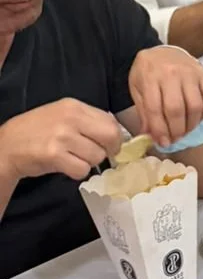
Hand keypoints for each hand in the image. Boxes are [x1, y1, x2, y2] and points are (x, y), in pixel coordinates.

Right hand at [0, 99, 123, 183]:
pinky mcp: (54, 155)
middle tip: (100, 154)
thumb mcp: (62, 114)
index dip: (115, 137)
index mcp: (74, 106)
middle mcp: (70, 118)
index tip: (110, 145)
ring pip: (97, 156)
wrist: (7, 145)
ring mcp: (62, 137)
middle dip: (109, 150)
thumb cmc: (37, 131)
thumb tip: (115, 132)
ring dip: (89, 162)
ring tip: (74, 158)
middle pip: (110, 137)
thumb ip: (87, 119)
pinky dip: (78, 172)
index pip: (110, 121)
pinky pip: (82, 169)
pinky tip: (66, 166)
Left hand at [129, 46, 202, 146]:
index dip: (159, 130)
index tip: (163, 143)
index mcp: (150, 77)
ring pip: (195, 106)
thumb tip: (150, 136)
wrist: (161, 51)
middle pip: (176, 109)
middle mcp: (171, 73)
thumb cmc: (147, 72)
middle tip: (174, 139)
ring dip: (191, 125)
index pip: (155, 109)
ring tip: (185, 131)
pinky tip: (198, 118)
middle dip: (176, 130)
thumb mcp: (137, 88)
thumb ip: (143, 111)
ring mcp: (190, 73)